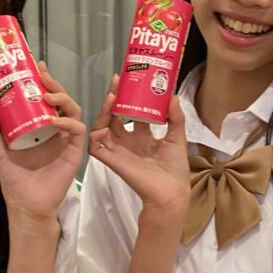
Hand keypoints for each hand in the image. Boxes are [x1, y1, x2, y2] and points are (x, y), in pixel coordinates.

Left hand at [0, 62, 85, 221]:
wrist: (26, 205)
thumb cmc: (14, 179)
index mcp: (38, 125)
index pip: (44, 97)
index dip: (42, 80)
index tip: (35, 66)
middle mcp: (54, 129)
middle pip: (60, 99)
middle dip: (53, 84)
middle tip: (42, 75)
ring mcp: (65, 139)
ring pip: (73, 110)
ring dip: (62, 98)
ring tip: (48, 95)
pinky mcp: (74, 151)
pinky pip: (77, 131)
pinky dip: (67, 123)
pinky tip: (53, 121)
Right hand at [89, 74, 189, 215]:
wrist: (172, 192)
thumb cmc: (175, 169)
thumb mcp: (178, 138)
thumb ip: (175, 118)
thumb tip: (173, 96)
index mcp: (142, 136)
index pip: (130, 112)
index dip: (128, 97)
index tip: (129, 80)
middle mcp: (128, 141)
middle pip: (114, 116)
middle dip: (113, 98)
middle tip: (116, 81)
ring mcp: (118, 150)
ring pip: (102, 127)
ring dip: (103, 112)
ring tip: (111, 97)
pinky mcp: (113, 161)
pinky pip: (96, 148)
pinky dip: (95, 137)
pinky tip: (102, 125)